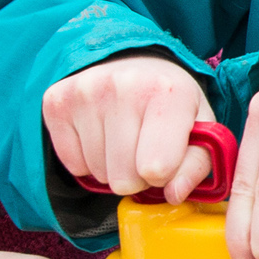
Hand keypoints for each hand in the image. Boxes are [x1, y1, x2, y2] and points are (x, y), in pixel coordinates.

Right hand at [42, 53, 216, 203]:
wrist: (134, 64)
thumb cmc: (172, 105)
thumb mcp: (202, 130)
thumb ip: (197, 166)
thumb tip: (175, 195)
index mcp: (169, 92)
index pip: (158, 169)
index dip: (164, 175)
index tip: (167, 157)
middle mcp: (125, 85)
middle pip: (124, 179)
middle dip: (137, 176)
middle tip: (143, 149)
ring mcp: (86, 91)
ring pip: (97, 174)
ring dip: (113, 168)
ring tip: (124, 138)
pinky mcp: (57, 101)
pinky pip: (72, 165)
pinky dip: (87, 160)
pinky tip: (101, 134)